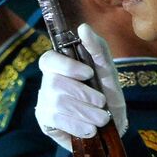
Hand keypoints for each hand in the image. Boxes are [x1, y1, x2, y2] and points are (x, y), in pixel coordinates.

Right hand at [35, 25, 127, 151]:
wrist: (112, 127)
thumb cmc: (108, 95)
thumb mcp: (108, 71)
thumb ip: (97, 48)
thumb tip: (83, 27)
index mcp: (61, 67)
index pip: (48, 59)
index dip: (66, 66)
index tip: (88, 73)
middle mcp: (48, 83)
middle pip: (54, 83)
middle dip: (83, 94)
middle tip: (102, 103)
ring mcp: (44, 102)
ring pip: (57, 102)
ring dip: (85, 111)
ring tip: (102, 118)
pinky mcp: (46, 122)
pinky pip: (56, 120)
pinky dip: (77, 125)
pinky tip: (90, 129)